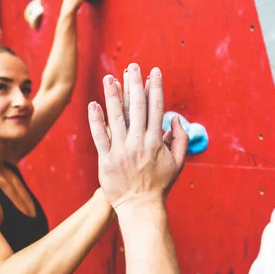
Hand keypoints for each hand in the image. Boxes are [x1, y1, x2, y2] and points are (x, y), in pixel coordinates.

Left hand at [87, 63, 188, 212]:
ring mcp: (121, 150)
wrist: (141, 207)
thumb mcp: (178, 164)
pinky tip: (93, 105)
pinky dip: (96, 121)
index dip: (155, 88)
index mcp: (156, 142)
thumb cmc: (160, 185)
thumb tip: (175, 121)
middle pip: (137, 107)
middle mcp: (139, 142)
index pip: (156, 108)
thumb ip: (181, 141)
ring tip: (109, 79)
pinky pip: (99, 137)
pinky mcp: (106, 159)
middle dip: (134, 84)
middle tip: (131, 66)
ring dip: (113, 96)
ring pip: (116, 118)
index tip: (153, 72)